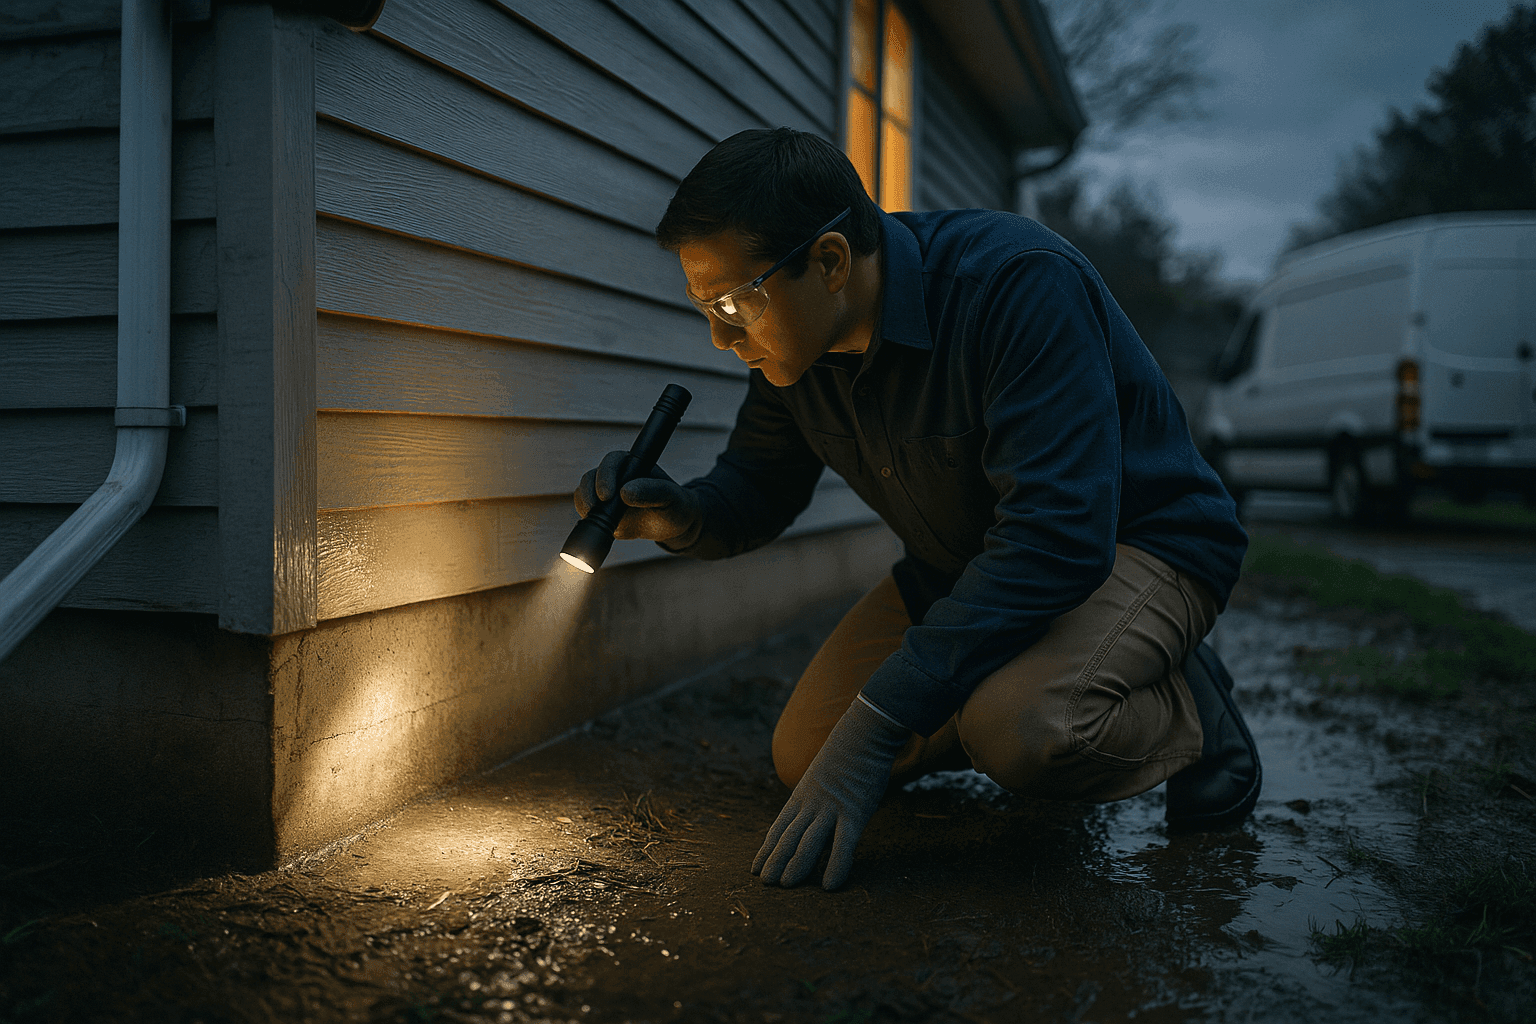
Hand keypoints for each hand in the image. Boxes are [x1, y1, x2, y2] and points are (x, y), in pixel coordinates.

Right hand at [573, 450, 702, 544]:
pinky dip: (586, 519)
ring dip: (584, 505)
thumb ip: (653, 492)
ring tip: (593, 519)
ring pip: (584, 494)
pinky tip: (594, 527)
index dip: (605, 476)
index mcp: (632, 465)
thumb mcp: (671, 498)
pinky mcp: (602, 512)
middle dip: (589, 492)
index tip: (607, 495)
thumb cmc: (675, 506)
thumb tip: (626, 492)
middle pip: (591, 477)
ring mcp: (606, 494)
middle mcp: (616, 476)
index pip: (612, 462)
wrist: (672, 525)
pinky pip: (586, 512)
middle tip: (594, 509)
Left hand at [753, 697, 909, 889]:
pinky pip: (843, 844)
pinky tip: (831, 886)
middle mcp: (811, 803)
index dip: (766, 849)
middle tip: (765, 883)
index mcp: (802, 794)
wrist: (865, 731)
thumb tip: (813, 815)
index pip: (779, 826)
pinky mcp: (855, 812)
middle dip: (775, 860)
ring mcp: (831, 808)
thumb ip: (816, 794)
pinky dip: (836, 865)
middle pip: (788, 837)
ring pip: (808, 842)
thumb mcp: (822, 772)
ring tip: (785, 886)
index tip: (755, 868)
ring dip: (796, 865)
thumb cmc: (848, 750)